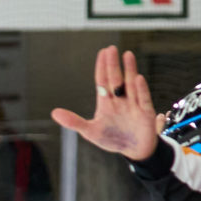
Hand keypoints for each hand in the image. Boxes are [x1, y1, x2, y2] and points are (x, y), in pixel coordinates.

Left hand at [50, 44, 163, 162]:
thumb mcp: (90, 131)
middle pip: (115, 80)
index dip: (102, 67)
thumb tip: (54, 113)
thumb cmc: (112, 139)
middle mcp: (120, 100)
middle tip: (111, 49)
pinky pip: (143, 99)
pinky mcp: (145, 113)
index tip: (102, 52)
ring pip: (130, 85)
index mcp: (106, 103)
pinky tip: (138, 78)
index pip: (102, 81)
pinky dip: (141, 89)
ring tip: (127, 55)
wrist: (134, 151)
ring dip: (129, 70)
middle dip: (113, 65)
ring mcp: (133, 105)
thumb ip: (73, 122)